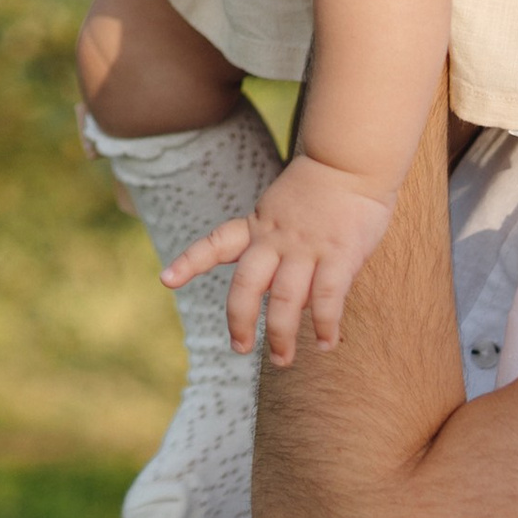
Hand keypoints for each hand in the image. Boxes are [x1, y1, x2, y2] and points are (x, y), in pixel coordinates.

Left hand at [163, 150, 397, 365]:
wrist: (350, 158)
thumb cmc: (319, 188)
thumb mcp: (280, 208)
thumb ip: (272, 242)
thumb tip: (282, 293)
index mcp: (258, 224)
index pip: (217, 242)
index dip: (190, 261)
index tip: (166, 280)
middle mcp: (275, 238)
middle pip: (246, 285)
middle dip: (240, 321)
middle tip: (240, 348)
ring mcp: (306, 247)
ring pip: (285, 300)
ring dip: (283, 336)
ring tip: (282, 360)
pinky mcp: (339, 254)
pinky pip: (327, 298)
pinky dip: (325, 325)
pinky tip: (327, 344)